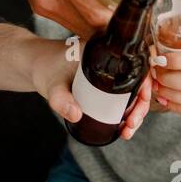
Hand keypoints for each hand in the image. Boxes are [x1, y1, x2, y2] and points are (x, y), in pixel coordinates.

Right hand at [0, 0, 128, 36]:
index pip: (96, 17)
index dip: (117, 24)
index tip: (133, 21)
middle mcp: (51, 0)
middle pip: (88, 30)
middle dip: (110, 29)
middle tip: (128, 22)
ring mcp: (43, 7)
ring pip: (77, 30)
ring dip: (96, 28)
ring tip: (113, 18)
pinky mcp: (39, 8)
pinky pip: (66, 23)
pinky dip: (82, 21)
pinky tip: (93, 11)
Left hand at [33, 37, 151, 139]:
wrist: (34, 65)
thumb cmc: (43, 68)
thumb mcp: (52, 85)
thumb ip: (61, 100)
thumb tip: (77, 116)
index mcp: (105, 50)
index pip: (138, 65)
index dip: (146, 85)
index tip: (141, 103)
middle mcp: (112, 59)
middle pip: (140, 82)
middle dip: (141, 106)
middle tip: (131, 125)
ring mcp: (111, 71)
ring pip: (133, 92)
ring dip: (136, 112)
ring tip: (127, 131)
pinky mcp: (106, 83)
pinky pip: (123, 96)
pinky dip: (127, 111)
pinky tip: (124, 127)